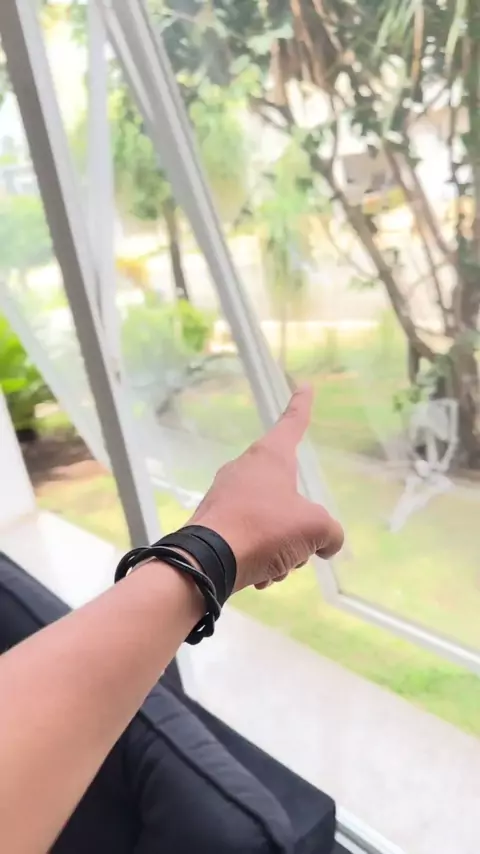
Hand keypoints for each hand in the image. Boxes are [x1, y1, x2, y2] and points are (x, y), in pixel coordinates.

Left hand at [188, 385, 343, 591]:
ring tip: (276, 566)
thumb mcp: (315, 529)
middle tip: (300, 548)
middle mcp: (244, 469)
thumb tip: (327, 541)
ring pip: (270, 521)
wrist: (207, 561)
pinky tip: (258, 575)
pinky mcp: (212, 520)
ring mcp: (225, 494)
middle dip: (298, 526)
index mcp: (270, 457)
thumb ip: (330, 532)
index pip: (292, 424)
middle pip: (287, 493)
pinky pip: (249, 537)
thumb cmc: (265, 529)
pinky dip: (260, 557)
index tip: (304, 387)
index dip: (302, 407)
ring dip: (281, 548)